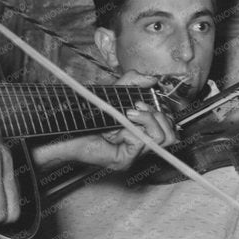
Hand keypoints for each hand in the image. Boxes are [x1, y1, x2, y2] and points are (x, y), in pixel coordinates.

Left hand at [33, 70, 178, 170]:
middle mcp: (140, 146)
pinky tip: (120, 126)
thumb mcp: (116, 92)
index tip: (143, 101)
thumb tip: (154, 78)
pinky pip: (143, 141)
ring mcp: (134, 155)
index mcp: (141, 132)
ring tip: (129, 114)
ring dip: (147, 120)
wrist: (66, 127)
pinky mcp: (125, 160)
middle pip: (172, 135)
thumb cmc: (87, 114)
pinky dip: (133, 128)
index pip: (170, 128)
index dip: (165, 113)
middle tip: (137, 107)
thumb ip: (134, 81)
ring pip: (162, 138)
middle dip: (158, 115)